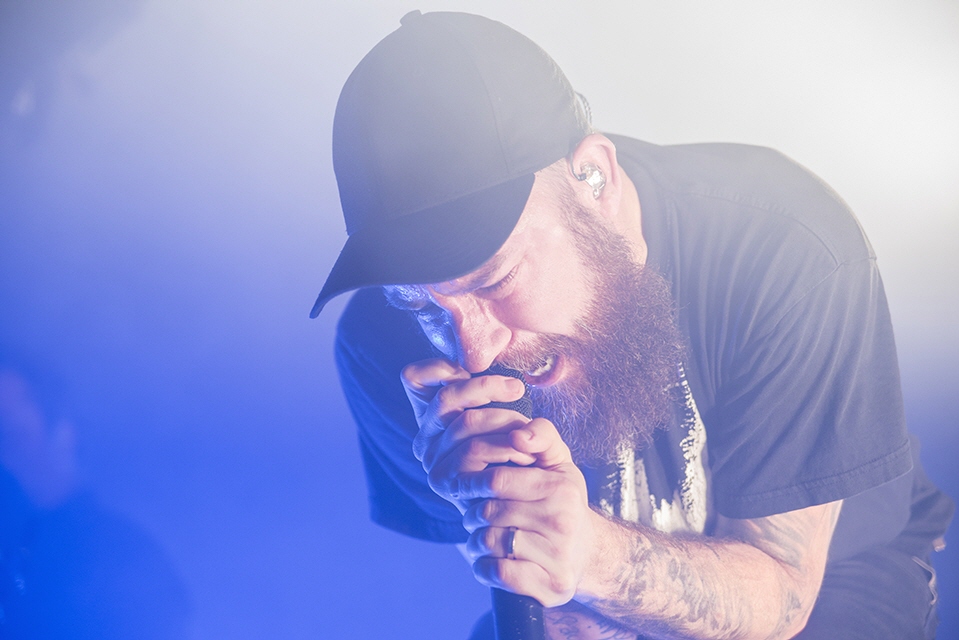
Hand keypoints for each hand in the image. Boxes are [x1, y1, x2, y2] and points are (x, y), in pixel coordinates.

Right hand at [401, 357, 532, 511]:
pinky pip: (474, 451)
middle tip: (517, 389)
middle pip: (446, 398)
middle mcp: (427, 437)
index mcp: (434, 414)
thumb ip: (500, 391)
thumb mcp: (515, 416)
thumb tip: (496, 371)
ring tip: (527, 426)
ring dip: (502, 418)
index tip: (473, 368)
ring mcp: (434, 461)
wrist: (534, 504)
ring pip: (464, 422)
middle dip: (485, 387)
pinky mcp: (448, 483)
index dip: (439, 367)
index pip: (415, 378)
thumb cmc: (525, 452)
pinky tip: (524, 452)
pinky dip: (504, 445)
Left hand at [457, 418, 595, 607]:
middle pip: (489, 512)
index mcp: (561, 488)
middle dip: (473, 513)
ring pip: (489, 541)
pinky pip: (498, 572)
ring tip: (483, 537)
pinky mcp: (550, 587)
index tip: (465, 487)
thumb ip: (540, 435)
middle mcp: (563, 521)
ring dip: (476, 541)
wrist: (589, 553)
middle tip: (476, 515)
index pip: (497, 480)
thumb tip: (518, 435)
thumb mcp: (558, 462)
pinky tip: (491, 561)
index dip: (472, 482)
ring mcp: (558, 557)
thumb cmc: (563, 502)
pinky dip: (484, 567)